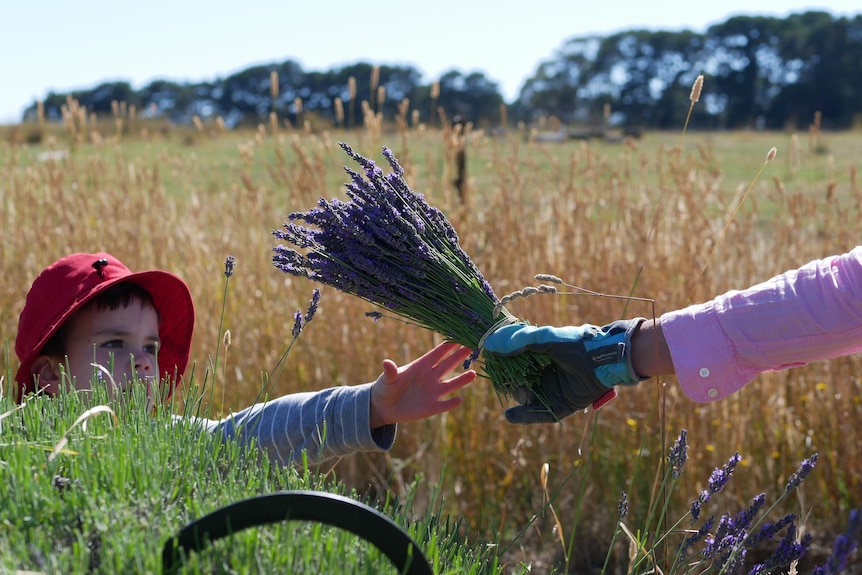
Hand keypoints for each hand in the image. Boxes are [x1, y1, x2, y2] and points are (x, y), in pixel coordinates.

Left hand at [369, 342, 476, 427]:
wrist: (384, 407)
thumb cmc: (386, 387)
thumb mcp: (387, 379)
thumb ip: (390, 372)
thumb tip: (386, 363)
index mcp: (420, 366)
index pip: (437, 354)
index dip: (449, 345)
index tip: (460, 336)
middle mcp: (430, 377)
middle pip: (448, 365)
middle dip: (460, 356)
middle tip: (474, 346)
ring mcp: (432, 392)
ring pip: (451, 385)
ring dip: (462, 380)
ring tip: (474, 374)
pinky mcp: (431, 407)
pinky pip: (443, 405)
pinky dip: (451, 403)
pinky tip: (459, 400)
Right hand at [482, 319, 645, 424]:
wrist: (604, 360)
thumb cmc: (576, 345)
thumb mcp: (546, 339)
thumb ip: (520, 340)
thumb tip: (491, 344)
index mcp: (539, 357)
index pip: (513, 362)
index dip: (502, 362)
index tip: (491, 361)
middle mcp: (543, 374)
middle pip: (516, 382)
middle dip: (509, 382)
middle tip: (508, 379)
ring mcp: (551, 391)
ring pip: (525, 398)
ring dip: (518, 396)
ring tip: (523, 391)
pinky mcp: (560, 407)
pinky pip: (537, 415)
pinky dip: (522, 416)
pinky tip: (510, 415)